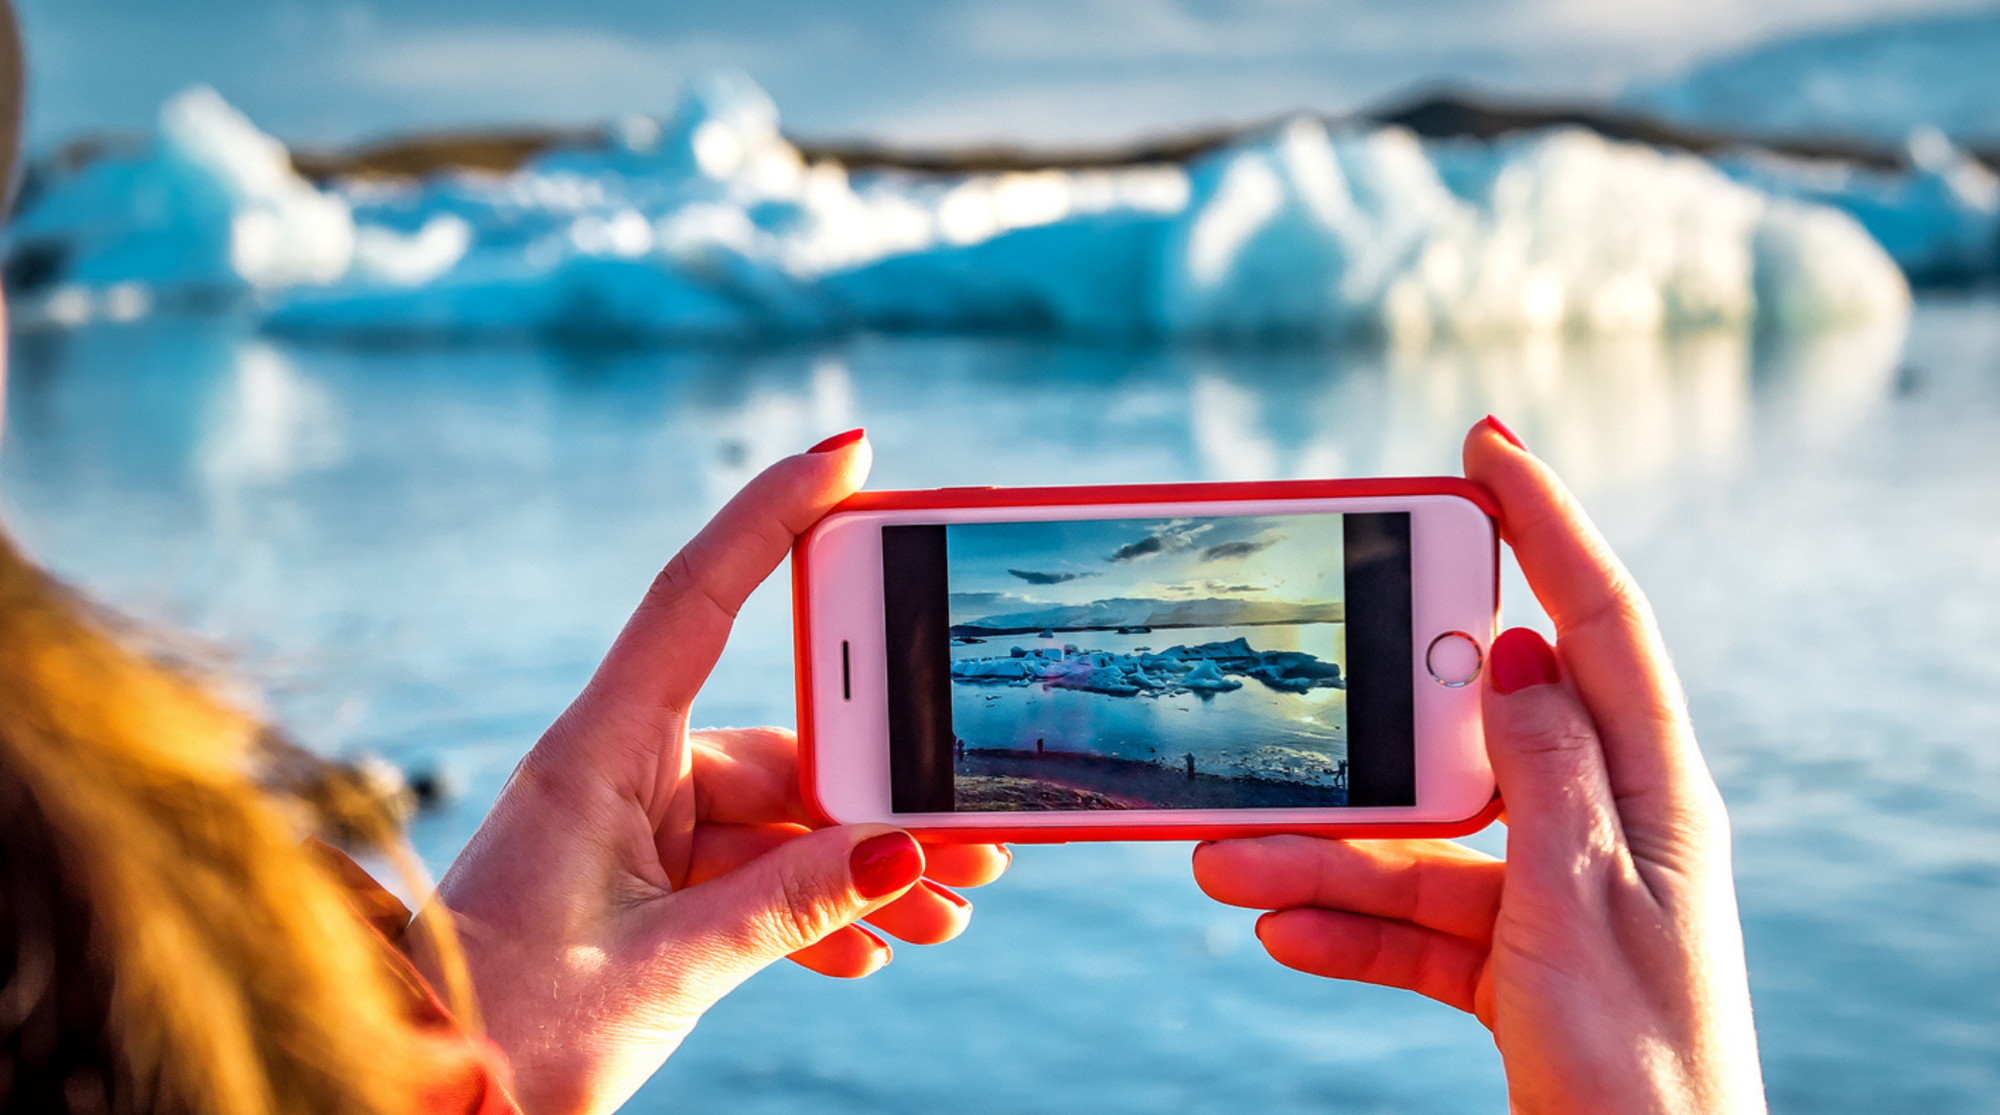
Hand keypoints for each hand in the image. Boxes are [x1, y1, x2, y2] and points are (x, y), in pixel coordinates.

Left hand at [413, 434, 1009, 1114]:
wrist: (430, 1101)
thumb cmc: (508, 1027)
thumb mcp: (669, 965)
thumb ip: (791, 905)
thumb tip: (905, 857)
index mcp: (598, 753)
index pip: (698, 597)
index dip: (774, 514)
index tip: (852, 454)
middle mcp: (620, 773)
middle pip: (780, 741)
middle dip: (881, 788)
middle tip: (969, 827)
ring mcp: (635, 831)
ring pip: (778, 820)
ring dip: (859, 866)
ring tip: (945, 909)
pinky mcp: (646, 887)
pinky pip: (749, 873)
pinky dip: (812, 907)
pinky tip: (871, 948)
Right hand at [1192, 418, 1765, 1113]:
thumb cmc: (1643, 1067)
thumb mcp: (1586, 905)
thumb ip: (1550, 771)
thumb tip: (1514, 649)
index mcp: (1649, 791)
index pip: (1598, 622)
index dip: (1543, 522)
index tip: (1481, 443)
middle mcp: (1599, 824)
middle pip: (1466, 735)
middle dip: (1359, 732)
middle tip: (1284, 692)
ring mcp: (1547, 891)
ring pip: (1415, 841)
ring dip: (1319, 851)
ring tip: (1224, 860)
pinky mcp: (1507, 955)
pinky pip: (1410, 920)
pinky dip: (1343, 926)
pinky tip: (1276, 928)